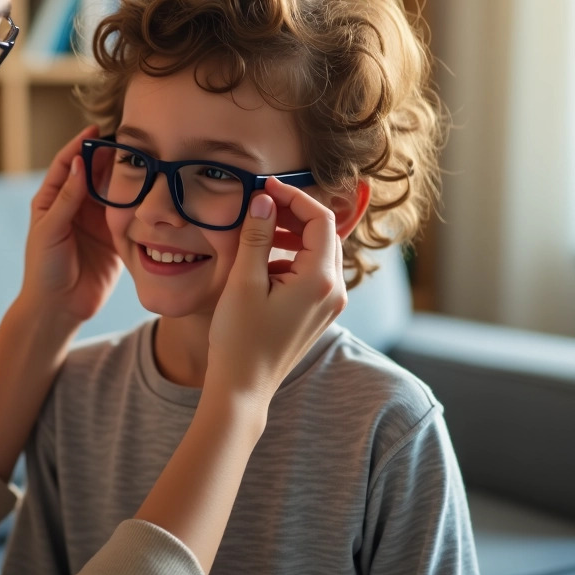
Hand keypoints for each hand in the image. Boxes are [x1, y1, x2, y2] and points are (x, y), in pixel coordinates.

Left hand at [18, 125, 122, 326]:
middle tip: (128, 139)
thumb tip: (80, 164)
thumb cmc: (44, 269)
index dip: (81, 145)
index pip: (68, 165)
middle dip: (108, 155)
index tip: (97, 129)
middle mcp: (75, 207)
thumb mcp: (50, 230)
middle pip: (93, 173)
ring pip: (112, 191)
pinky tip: (150, 189)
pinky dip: (136, 202)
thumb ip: (67, 199)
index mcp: (52, 201)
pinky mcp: (114, 239)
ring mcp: (96, 222)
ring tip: (142, 157)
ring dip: (124, 175)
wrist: (59, 309)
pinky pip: (126, 215)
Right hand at [205, 176, 346, 418]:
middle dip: (294, 214)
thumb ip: (257, 236)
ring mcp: (329, 305)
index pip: (320, 220)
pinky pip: (312, 273)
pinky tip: (261, 262)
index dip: (294, 197)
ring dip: (292, 236)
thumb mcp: (244, 281)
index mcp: (320, 280)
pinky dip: (291, 258)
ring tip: (258, 232)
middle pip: (324, 234)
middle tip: (260, 206)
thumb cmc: (240, 338)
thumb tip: (263, 200)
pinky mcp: (317, 313)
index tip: (265, 188)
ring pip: (319, 253)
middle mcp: (334, 291)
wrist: (243, 387)